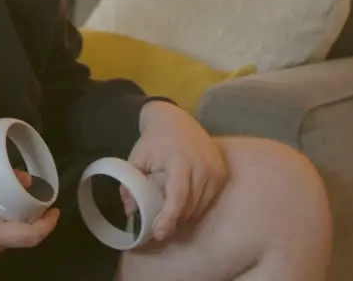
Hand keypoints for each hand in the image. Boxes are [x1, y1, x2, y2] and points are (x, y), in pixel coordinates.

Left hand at [125, 101, 227, 242]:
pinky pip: (210, 198)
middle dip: (174, 219)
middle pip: (190, 206)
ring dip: (186, 214)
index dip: (169, 218)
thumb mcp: (137, 158)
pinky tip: (186, 201)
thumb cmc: (153, 140)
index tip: (160, 233)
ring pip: (201, 205)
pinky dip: (197, 205)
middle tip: (160, 223)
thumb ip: (130, 184)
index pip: (178, 197)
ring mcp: (215, 168)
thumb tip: (130, 211)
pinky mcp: (222, 171)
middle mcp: (201, 164)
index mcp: (179, 160)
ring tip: (171, 211)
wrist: (174, 119)